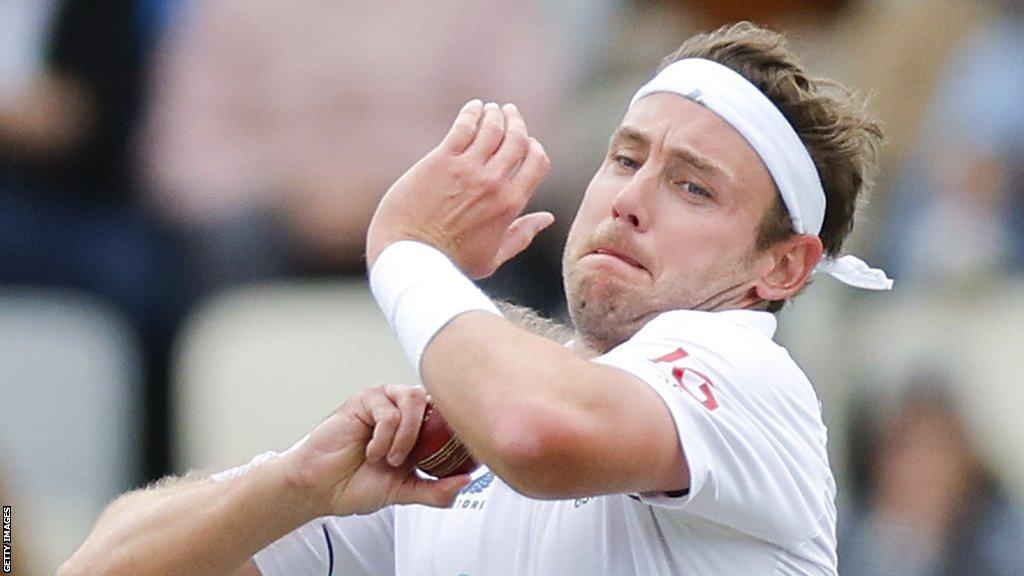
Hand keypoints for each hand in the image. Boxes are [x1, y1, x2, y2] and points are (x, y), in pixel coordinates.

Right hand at [282, 384, 470, 515]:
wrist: (320, 488)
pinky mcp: (365, 400)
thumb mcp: (405, 492)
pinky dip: (384, 437)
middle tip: (419, 459)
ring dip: (407, 435)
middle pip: (437, 400)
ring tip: (391, 459)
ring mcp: (385, 402)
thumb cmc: (356, 484)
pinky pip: (388, 411)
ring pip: (414, 399)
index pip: (449, 416)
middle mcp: (404, 411)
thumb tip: (465, 482)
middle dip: (434, 431)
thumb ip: (436, 490)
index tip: (461, 452)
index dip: (458, 429)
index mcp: (419, 430)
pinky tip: (372, 453)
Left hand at [366, 100, 553, 278]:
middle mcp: (493, 182)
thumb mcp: (494, 257)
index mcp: (511, 203)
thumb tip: (547, 219)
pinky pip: (463, 126)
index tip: (527, 142)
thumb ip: (522, 235)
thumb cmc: (452, 263)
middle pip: (517, 139)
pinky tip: (473, 108)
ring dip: (496, 114)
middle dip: (517, 122)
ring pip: (492, 128)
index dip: (535, 147)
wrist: (411, 256)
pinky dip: (472, 113)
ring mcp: (467, 169)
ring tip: (492, 109)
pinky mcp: (440, 160)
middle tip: (511, 113)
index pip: (537, 162)